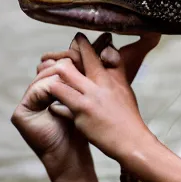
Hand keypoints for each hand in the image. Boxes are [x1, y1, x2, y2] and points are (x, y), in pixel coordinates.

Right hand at [11, 43, 91, 180]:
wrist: (77, 157)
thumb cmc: (91, 131)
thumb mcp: (94, 99)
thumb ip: (94, 76)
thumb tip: (109, 44)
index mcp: (53, 88)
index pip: (61, 65)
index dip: (75, 56)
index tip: (89, 47)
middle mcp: (38, 93)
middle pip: (50, 67)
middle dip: (66, 60)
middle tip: (79, 52)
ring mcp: (28, 103)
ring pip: (43, 77)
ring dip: (59, 72)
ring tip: (72, 69)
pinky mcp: (20, 113)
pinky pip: (36, 91)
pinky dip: (50, 86)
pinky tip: (63, 85)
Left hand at [36, 32, 160, 161]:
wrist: (133, 141)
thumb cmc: (128, 117)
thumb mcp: (125, 90)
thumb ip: (115, 70)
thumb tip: (109, 51)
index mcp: (110, 78)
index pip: (92, 54)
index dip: (81, 44)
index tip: (75, 39)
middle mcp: (98, 85)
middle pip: (70, 64)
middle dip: (58, 62)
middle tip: (49, 63)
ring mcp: (88, 100)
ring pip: (60, 80)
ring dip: (51, 82)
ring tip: (48, 85)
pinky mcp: (81, 115)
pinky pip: (59, 104)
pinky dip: (55, 105)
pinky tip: (54, 108)